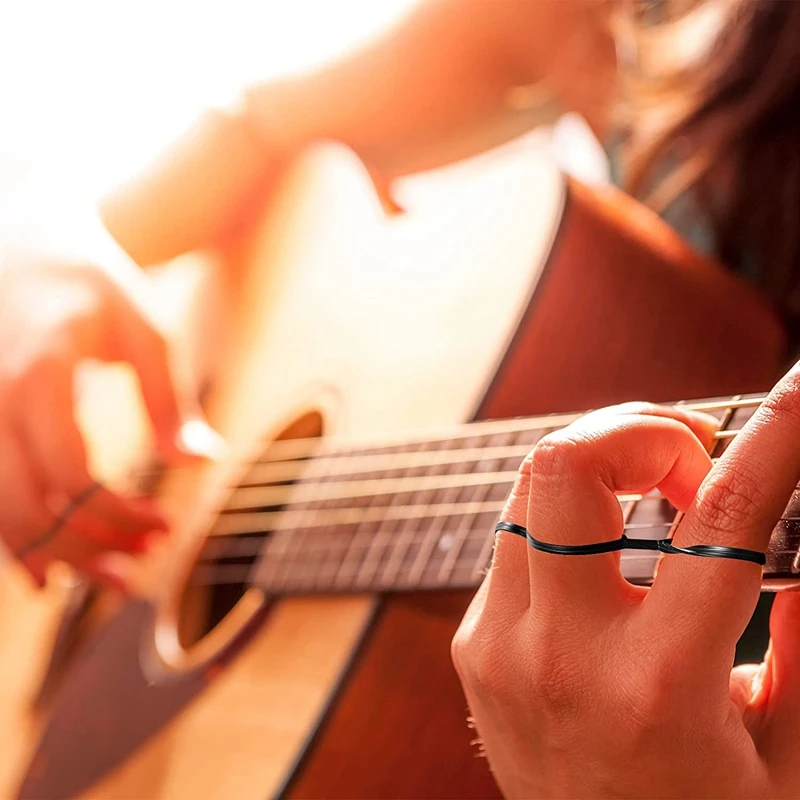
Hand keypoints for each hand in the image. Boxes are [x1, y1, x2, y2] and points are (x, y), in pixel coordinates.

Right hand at [0, 217, 214, 590]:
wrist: (20, 239)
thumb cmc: (93, 284)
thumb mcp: (146, 327)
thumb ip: (169, 397)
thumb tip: (202, 460)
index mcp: (38, 372)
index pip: (73, 471)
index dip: (120, 513)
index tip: (166, 527)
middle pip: (22, 503)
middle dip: (82, 548)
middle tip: (136, 568)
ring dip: (48, 554)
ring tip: (104, 577)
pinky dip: (17, 533)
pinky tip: (52, 560)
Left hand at [452, 368, 799, 798]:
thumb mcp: (788, 753)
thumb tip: (794, 539)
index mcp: (658, 688)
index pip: (722, 518)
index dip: (774, 436)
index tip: (795, 388)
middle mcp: (559, 656)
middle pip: (566, 464)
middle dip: (639, 428)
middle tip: (693, 459)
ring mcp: (498, 648)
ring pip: (528, 487)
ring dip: (598, 465)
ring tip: (656, 493)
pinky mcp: (472, 647)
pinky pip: (514, 538)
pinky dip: (565, 517)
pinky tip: (606, 549)